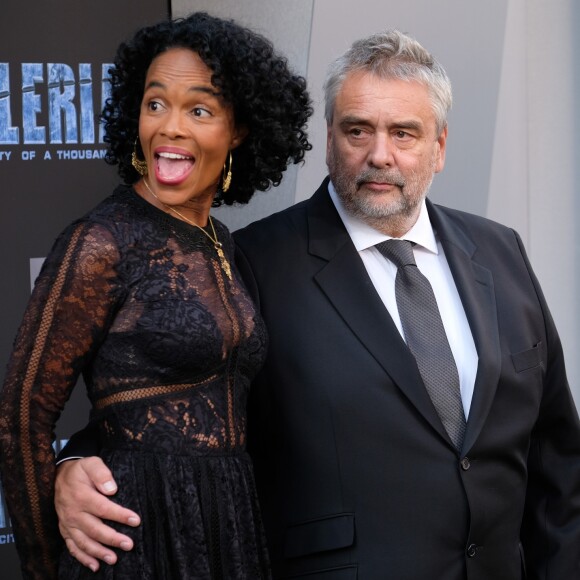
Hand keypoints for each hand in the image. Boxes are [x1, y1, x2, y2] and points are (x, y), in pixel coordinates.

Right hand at [54, 457, 140, 571]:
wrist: (61, 475)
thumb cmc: (81, 470)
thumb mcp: (91, 464)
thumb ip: (101, 474)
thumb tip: (112, 489)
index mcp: (82, 496)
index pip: (103, 509)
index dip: (120, 516)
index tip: (135, 520)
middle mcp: (73, 513)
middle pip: (95, 529)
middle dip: (113, 539)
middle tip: (129, 545)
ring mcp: (68, 524)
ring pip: (84, 542)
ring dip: (99, 552)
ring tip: (114, 559)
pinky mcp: (65, 530)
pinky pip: (72, 547)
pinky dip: (83, 558)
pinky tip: (95, 566)